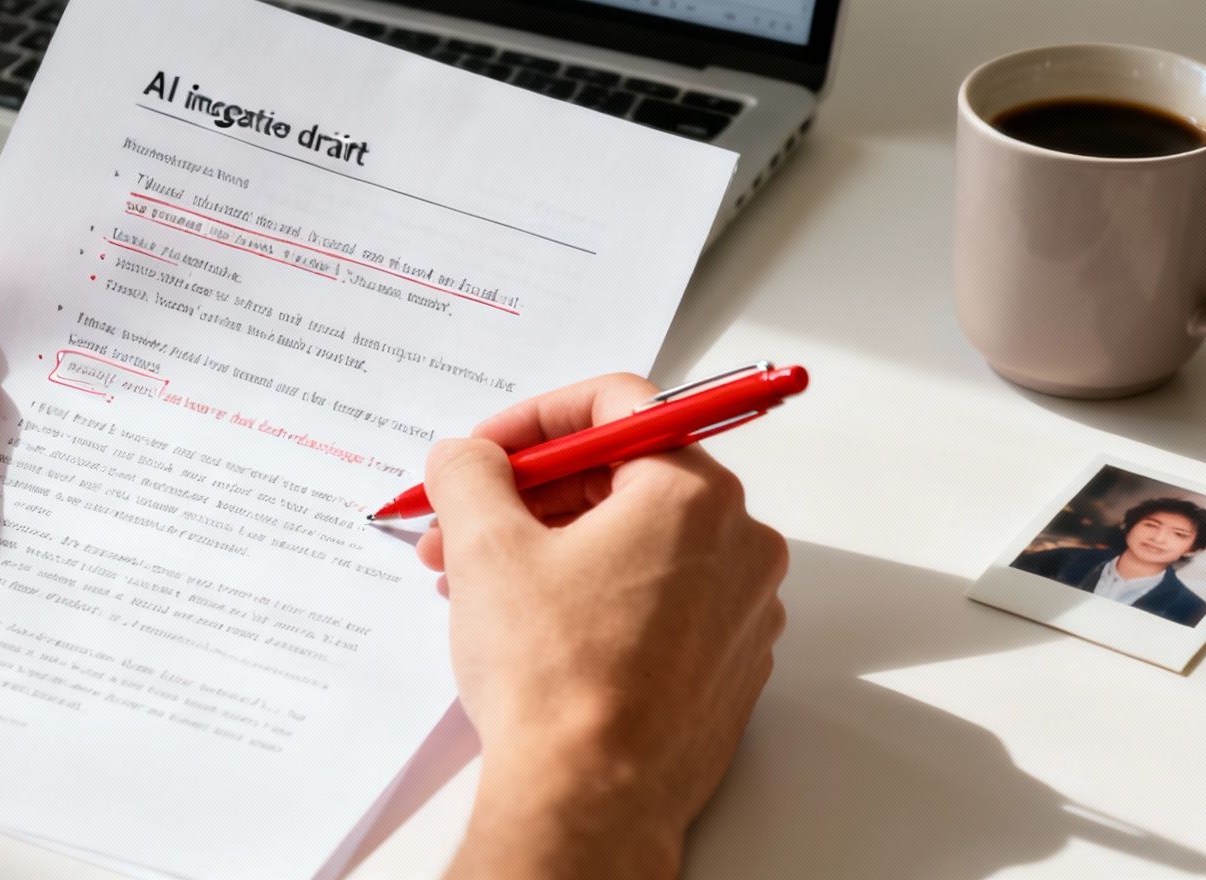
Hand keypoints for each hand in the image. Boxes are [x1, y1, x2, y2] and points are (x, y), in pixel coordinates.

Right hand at [420, 374, 787, 879]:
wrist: (590, 800)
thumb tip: (467, 456)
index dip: (534, 419)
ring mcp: (740, 610)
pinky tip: (533, 625)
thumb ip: (471, 474)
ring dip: (553, 545)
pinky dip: (596, 595)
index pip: (618, 404)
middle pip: (626, 476)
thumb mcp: (487, 547)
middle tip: (464, 519)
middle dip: (532, 493)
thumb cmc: (555, 677)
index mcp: (694, 494)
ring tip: (476, 582)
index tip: (486, 451)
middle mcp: (738, 543)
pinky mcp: (727, 666)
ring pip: (638, 543)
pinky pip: (660, 600)